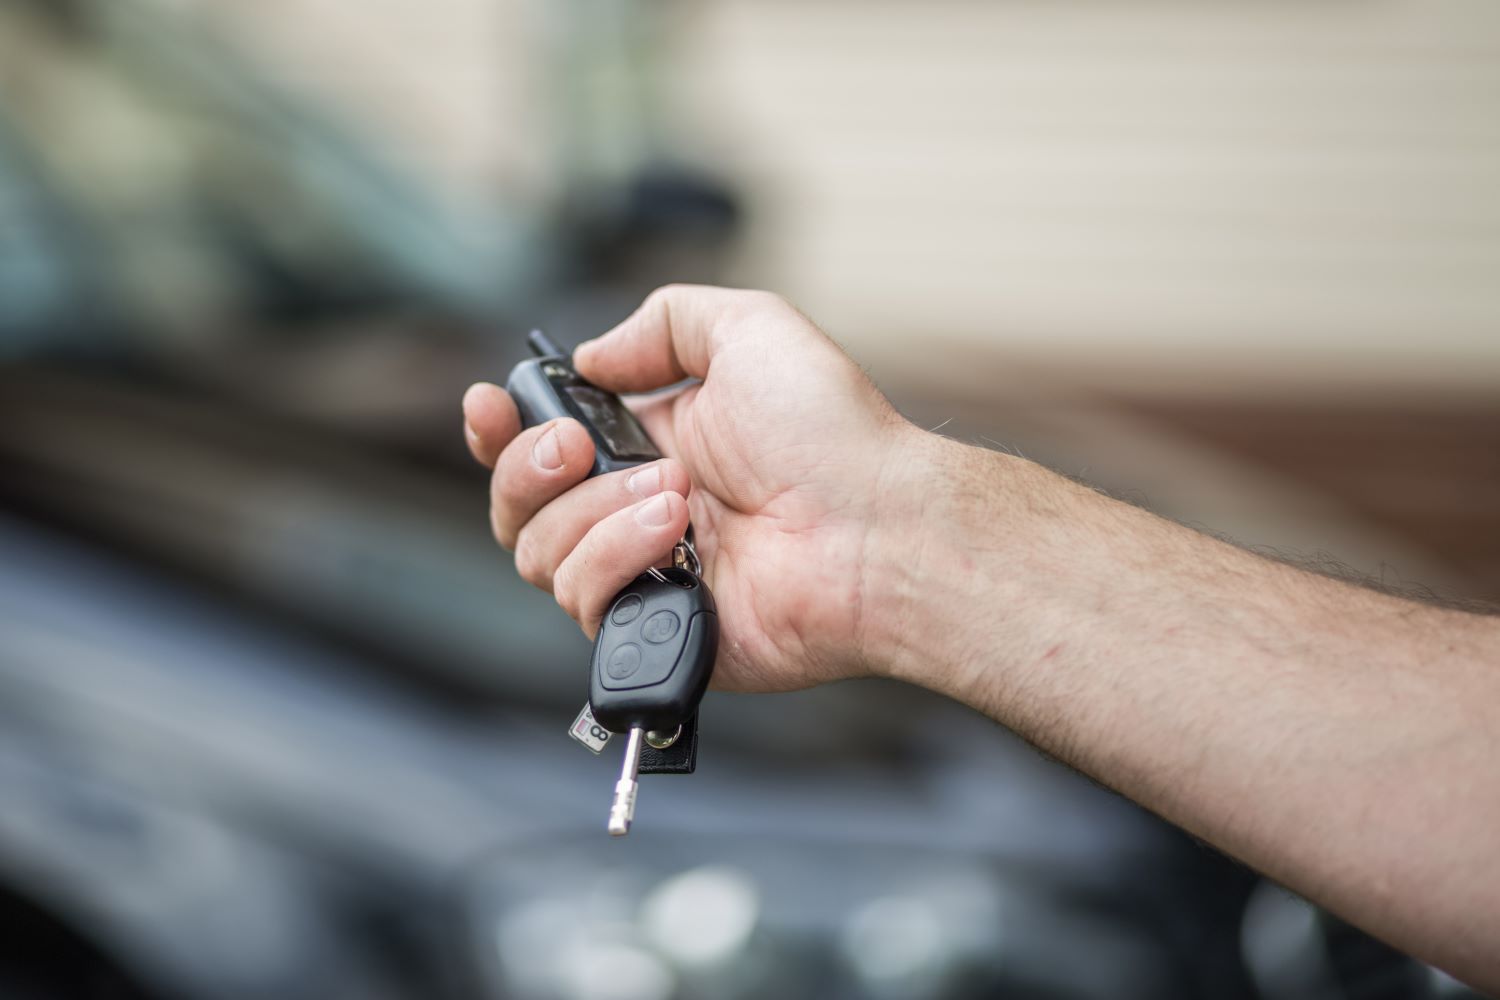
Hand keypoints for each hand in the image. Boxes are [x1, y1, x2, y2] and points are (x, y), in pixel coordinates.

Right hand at [463, 285, 916, 691]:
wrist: (877, 528)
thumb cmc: (832, 434)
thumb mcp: (749, 330)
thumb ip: (664, 323)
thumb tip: (594, 359)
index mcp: (652, 445)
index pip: (543, 447)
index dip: (501, 432)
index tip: (490, 406)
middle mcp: (638, 513)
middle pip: (518, 508)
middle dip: (530, 468)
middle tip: (581, 447)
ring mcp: (647, 574)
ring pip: (542, 557)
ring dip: (596, 515)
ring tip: (676, 496)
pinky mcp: (659, 630)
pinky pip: (585, 605)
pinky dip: (616, 562)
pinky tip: (676, 540)